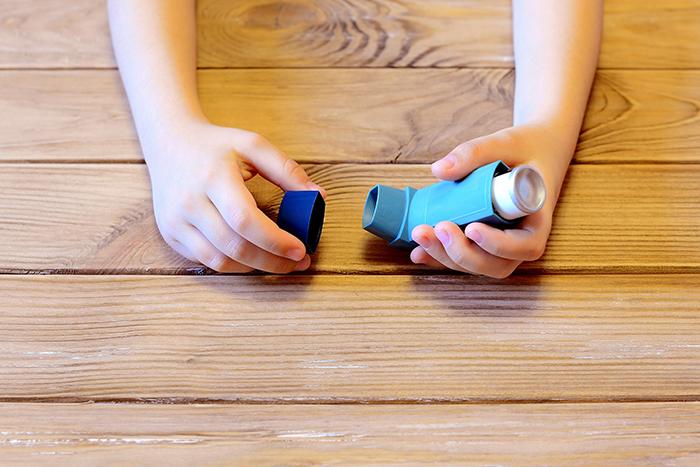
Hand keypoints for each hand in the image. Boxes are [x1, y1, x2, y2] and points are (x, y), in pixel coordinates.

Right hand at [145, 120, 325, 272]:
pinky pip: (206, 261)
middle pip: (235, 246)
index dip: (275, 241)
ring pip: (219, 261)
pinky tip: (254, 258)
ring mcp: (176, 221)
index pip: (245, 220)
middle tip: (299, 262)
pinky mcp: (170, 233)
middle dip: (272, 260)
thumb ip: (287, 170)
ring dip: (255, 267)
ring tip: (280, 263)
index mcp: (212, 177)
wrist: (169, 143)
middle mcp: (189, 202)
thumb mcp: (253, 145)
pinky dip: (234, 265)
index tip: (301, 249)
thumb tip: (319, 197)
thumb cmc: (216, 145)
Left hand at [410, 124, 573, 277]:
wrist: (535, 150)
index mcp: (538, 219)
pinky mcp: (483, 244)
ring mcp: (503, 246)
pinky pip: (463, 258)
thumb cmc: (526, 147)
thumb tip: (439, 170)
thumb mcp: (506, 142)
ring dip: (446, 256)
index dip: (497, 245)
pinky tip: (417, 251)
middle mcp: (522, 239)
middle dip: (462, 253)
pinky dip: (440, 257)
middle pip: (496, 265)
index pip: (526, 246)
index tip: (472, 228)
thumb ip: (474, 153)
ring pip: (477, 265)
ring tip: (420, 234)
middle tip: (439, 228)